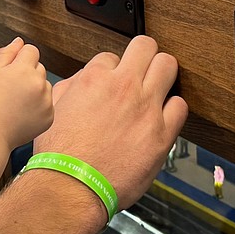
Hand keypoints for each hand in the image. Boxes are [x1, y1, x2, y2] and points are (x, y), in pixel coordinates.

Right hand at [0, 37, 53, 150]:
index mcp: (24, 70)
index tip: (12, 69)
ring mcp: (46, 101)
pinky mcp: (49, 116)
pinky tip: (23, 112)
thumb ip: (8, 53)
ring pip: (44, 85)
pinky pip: (47, 103)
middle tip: (11, 88)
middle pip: (39, 67)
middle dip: (28, 73)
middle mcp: (39, 83)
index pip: (32, 50)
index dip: (20, 58)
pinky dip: (38, 106)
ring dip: (35, 89)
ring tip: (16, 102)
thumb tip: (20, 41)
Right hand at [36, 35, 186, 208]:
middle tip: (142, 70)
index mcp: (95, 79)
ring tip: (157, 88)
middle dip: (144, 56)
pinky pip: (180, 106)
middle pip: (146, 46)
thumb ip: (71, 87)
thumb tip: (83, 80)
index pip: (112, 56)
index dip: (112, 69)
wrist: (71, 187)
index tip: (113, 82)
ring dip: (162, 75)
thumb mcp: (54, 109)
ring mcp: (146, 108)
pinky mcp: (162, 133)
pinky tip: (163, 117)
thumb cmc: (59, 155)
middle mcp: (123, 87)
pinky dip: (173, 109)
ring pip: (168, 66)